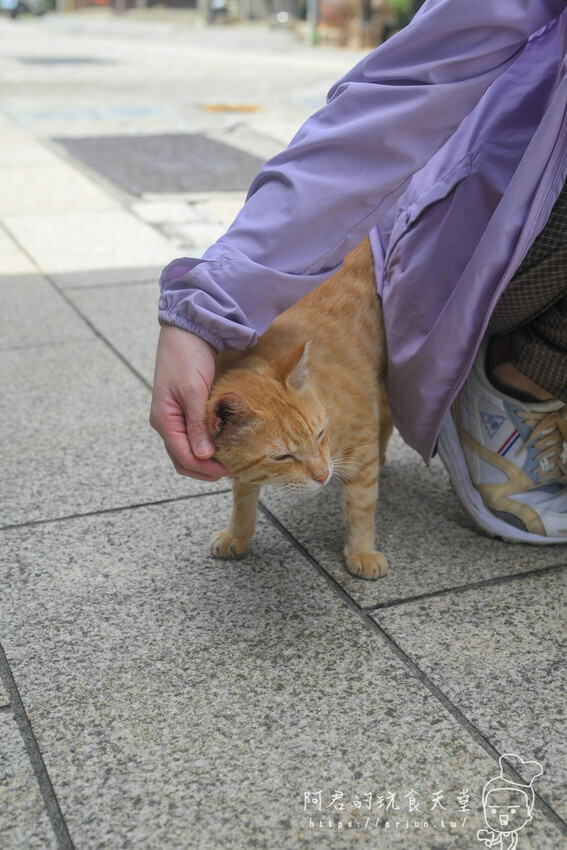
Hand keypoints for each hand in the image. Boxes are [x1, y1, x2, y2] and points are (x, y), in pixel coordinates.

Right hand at [150, 326, 230, 480]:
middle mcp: (166, 423)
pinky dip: (205, 446)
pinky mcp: (183, 411)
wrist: (187, 331)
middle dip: (206, 470)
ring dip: (206, 460)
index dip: (206, 468)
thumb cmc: (187, 357)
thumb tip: (203, 456)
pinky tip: (222, 445)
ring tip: (230, 461)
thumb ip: (197, 425)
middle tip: (233, 470)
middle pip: (183, 459)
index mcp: (164, 420)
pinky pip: (192, 438)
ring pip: (187, 451)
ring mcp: (174, 418)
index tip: (231, 470)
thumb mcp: (193, 392)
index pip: (184, 457)